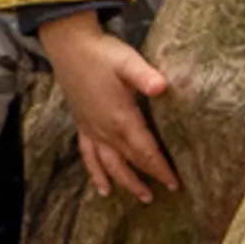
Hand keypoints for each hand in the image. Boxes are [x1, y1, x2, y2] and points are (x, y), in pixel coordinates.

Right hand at [43, 14, 178, 202]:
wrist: (68, 46)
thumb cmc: (101, 53)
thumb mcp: (127, 61)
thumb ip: (145, 76)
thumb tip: (163, 86)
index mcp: (121, 118)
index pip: (145, 151)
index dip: (160, 168)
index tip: (175, 182)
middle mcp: (106, 130)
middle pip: (130, 161)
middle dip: (148, 178)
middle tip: (165, 192)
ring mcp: (92, 129)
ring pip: (110, 165)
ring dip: (126, 182)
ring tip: (141, 197)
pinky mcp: (82, 125)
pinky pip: (88, 157)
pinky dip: (96, 174)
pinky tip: (102, 188)